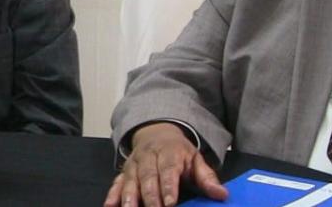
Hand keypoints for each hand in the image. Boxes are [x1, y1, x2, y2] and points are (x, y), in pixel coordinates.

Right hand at [103, 122, 227, 206]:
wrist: (156, 131)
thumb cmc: (179, 151)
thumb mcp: (195, 159)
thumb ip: (207, 178)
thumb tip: (222, 195)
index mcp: (169, 152)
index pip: (168, 169)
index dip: (168, 186)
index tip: (170, 202)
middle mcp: (148, 157)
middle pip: (148, 177)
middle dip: (150, 196)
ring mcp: (134, 164)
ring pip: (130, 180)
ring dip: (128, 196)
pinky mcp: (124, 171)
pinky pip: (117, 182)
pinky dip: (112, 194)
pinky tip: (109, 206)